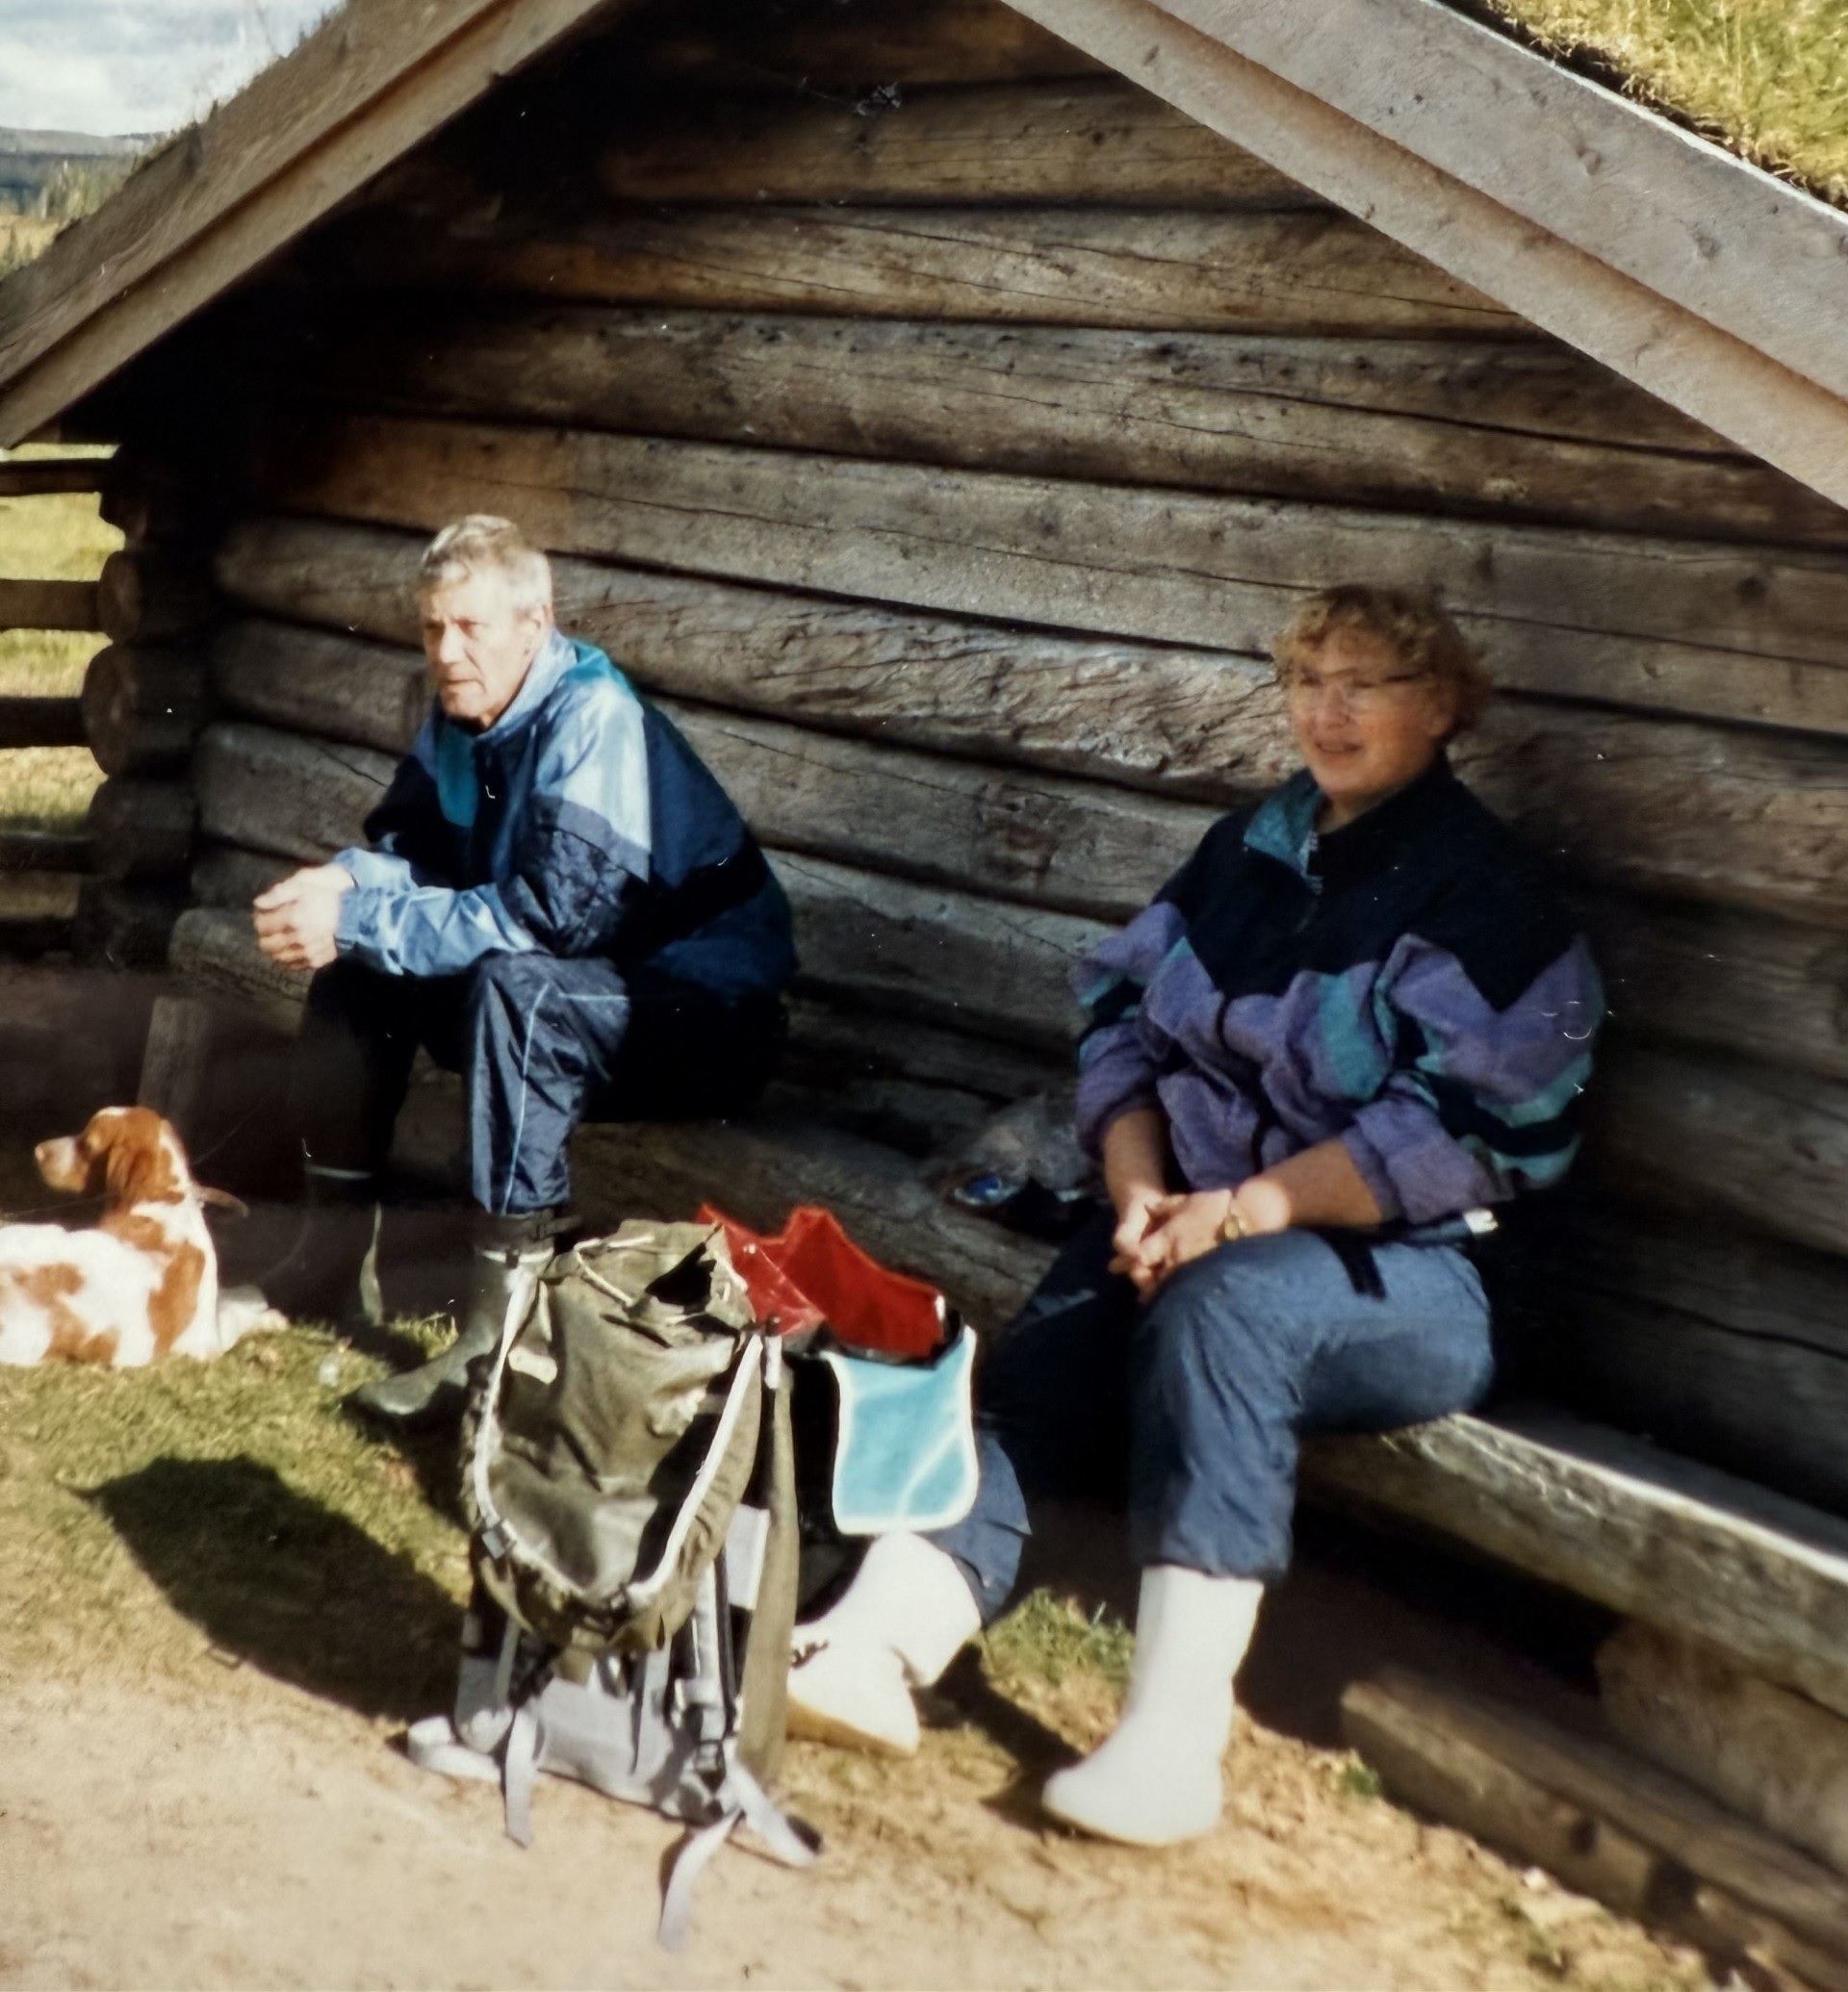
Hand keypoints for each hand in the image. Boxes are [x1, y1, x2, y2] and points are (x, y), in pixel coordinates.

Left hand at [253, 864, 353, 970]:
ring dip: (274, 948)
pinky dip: (287, 959)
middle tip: (269, 928)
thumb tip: (258, 904)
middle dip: (264, 935)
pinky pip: (293, 965)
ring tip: (280, 938)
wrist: (357, 912)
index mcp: (293, 918)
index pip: (262, 925)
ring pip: (278, 957)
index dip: (259, 919)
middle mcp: (299, 938)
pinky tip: (291, 949)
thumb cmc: (328, 894)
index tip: (263, 914)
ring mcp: (308, 952)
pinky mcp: (317, 960)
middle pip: (266, 944)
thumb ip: (278, 894)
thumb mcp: (303, 885)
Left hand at [1114, 1189, 1234, 1295]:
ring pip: (1167, 1291)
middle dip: (1141, 1283)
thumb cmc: (1216, 1207)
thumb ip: (1164, 1206)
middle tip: (1136, 1284)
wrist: (1247, 1220)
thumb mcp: (1186, 1201)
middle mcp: (1176, 1260)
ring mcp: (1192, 1273)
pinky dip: (1178, 1296)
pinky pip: (1187, 1293)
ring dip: (1158, 1293)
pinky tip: (1178, 1298)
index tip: (1118, 1266)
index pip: (1137, 1257)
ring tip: (1153, 1296)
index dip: (1127, 1263)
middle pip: (1149, 1281)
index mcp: (1167, 1239)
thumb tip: (1147, 1207)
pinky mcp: (1207, 1282)